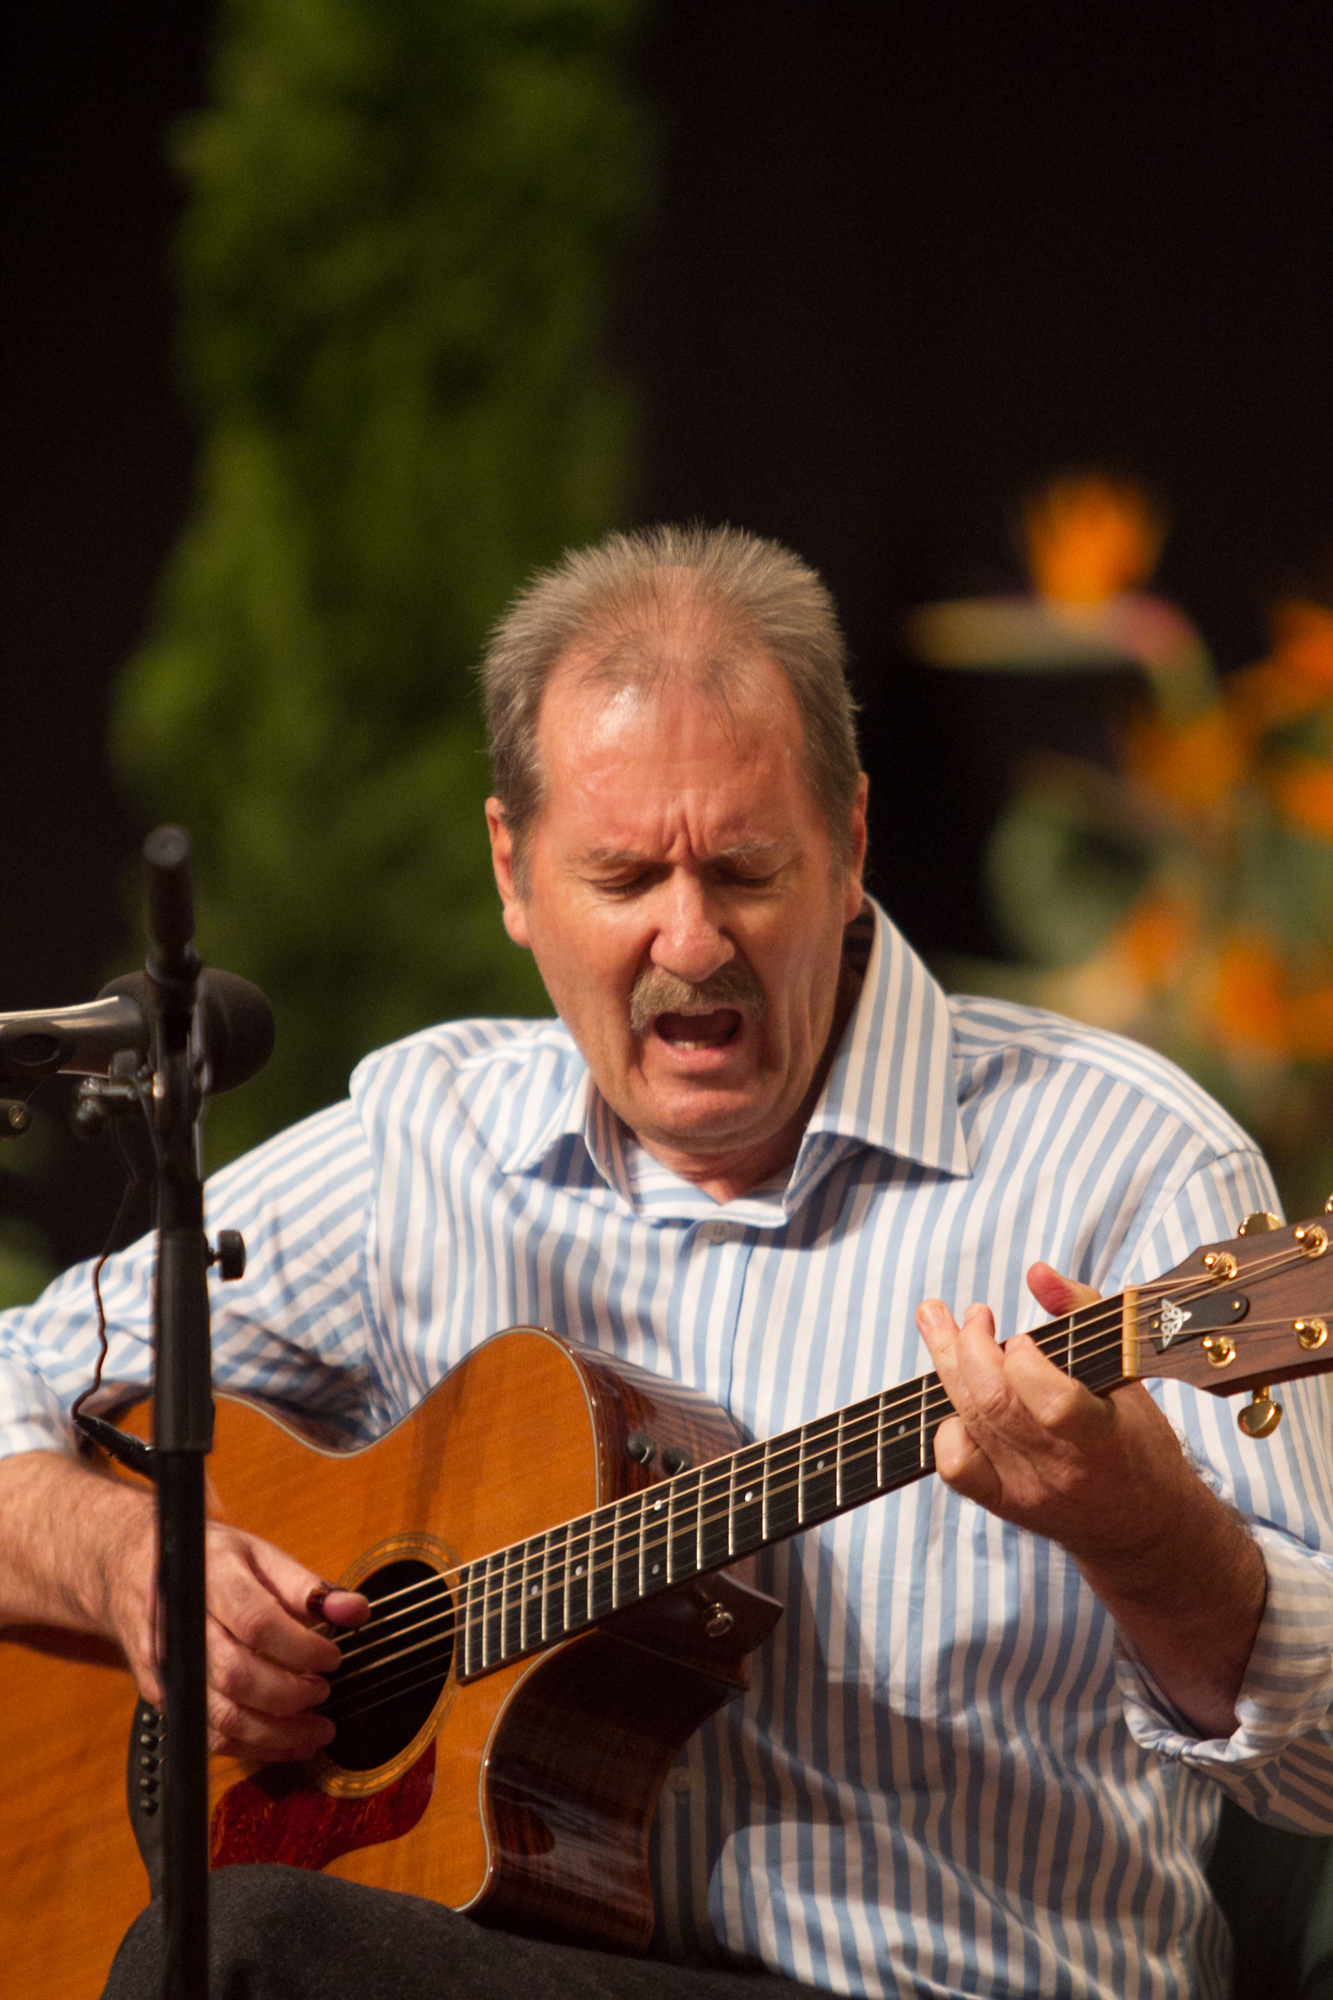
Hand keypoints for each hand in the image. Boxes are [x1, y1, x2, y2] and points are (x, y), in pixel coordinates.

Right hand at [104, 1501, 367, 1762]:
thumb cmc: (207, 1562)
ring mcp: (166, 1667)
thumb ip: (306, 1585)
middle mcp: (181, 1627)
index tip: (333, 1656)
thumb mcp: (258, 1555)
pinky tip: (286, 1741)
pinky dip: (252, 1747)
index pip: (256, 1622)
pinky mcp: (161, 1698)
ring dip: (278, 1734)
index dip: (301, 1647)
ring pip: (221, 1718)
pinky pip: (208, 1736)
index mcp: (209, 1579)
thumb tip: (356, 1610)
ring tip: (318, 1730)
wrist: (133, 1569)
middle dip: (291, 1694)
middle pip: (237, 1676)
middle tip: (325, 1691)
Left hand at [914, 1261, 1265, 1734]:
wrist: (1141, 1531)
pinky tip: (954, 1396)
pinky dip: (946, 1425)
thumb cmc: (1138, 1442)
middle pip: (996, 1406)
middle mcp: (1061, 1471)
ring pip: (971, 1424)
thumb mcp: (1131, 1374)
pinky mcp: (1003, 1505)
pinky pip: (956, 1466)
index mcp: (1104, 1440)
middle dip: (970, 1347)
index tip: (1025, 1335)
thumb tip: (1037, 1272)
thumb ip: (1084, 1313)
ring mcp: (1027, 1491)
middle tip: (972, 1313)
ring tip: (938, 1324)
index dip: (1028, 1365)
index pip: (1056, 1404)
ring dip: (947, 1366)